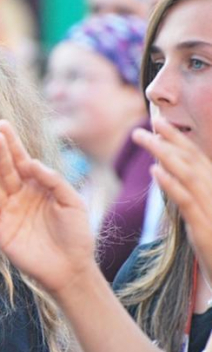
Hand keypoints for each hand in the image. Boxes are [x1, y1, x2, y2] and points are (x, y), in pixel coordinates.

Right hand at [0, 120, 96, 294]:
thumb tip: (31, 162)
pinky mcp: (0, 232)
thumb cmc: (76, 234)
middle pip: (5, 172)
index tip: (2, 125)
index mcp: (36, 188)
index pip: (21, 161)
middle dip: (0, 154)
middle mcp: (19, 198)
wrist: (72, 269)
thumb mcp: (72, 202)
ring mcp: (8, 214)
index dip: (12, 144)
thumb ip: (54, 180)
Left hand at [133, 118, 211, 282]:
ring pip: (189, 175)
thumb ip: (188, 197)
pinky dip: (171, 184)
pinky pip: (187, 202)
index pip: (197, 160)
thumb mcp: (200, 219)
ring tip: (146, 139)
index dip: (179, 140)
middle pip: (193, 162)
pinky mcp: (205, 228)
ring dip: (165, 154)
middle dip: (171, 140)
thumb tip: (167, 175)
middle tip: (149, 123)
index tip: (159, 122)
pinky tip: (155, 171)